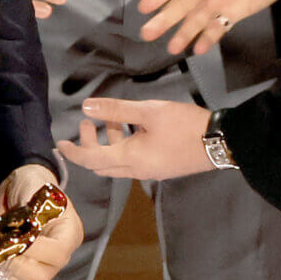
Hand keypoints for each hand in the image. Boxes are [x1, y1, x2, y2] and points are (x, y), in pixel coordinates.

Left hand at [0, 163, 83, 279]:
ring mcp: (42, 263)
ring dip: (0, 267)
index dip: (34, 250)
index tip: (13, 238)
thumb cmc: (32, 184)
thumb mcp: (31, 189)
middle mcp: (60, 253)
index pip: (57, 252)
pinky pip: (10, 278)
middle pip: (42, 275)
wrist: (23, 185)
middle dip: (15, 264)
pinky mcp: (24, 267)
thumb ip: (27, 209)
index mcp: (69, 233)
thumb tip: (17, 229)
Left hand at [55, 98, 214, 180]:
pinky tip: (132, 127)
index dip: (73, 152)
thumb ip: (116, 110)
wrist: (220, 142)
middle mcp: (137, 171)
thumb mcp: (149, 111)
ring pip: (118, 163)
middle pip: (102, 165)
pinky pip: (132, 161)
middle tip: (87, 123)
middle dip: (89, 146)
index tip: (60, 144)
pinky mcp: (161, 168)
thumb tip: (86, 108)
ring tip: (109, 119)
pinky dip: (123, 146)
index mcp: (131, 159)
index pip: (92, 160)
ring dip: (108, 144)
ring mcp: (150, 171)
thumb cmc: (184, 125)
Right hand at [135, 0, 280, 54]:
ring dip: (184, 32)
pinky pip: (219, 27)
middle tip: (146, 34)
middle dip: (165, 18)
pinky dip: (209, 37)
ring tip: (171, 50)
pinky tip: (198, 50)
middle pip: (182, 3)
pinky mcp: (235, 11)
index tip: (145, 5)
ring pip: (197, 18)